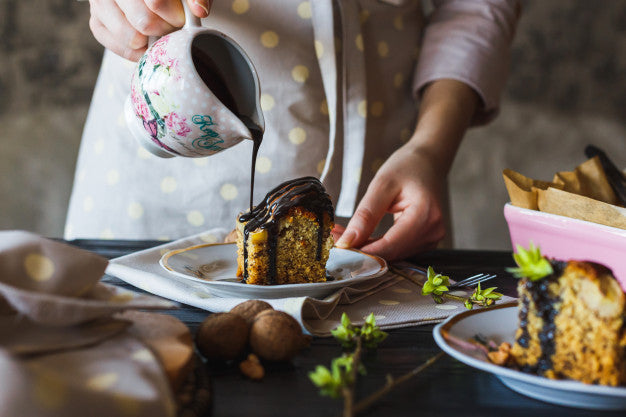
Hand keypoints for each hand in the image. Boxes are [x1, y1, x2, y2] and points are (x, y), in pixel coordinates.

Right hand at [88, 0, 211, 60]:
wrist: (150, 0)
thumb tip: (200, 10)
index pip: (155, 3)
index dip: (173, 16)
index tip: (180, 19)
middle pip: (144, 21)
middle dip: (164, 30)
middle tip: (171, 27)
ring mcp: (100, 3)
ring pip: (131, 37)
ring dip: (152, 41)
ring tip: (158, 32)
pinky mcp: (96, 23)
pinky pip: (120, 48)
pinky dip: (139, 52)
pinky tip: (147, 42)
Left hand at [335, 144, 446, 260]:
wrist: (427, 162)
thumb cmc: (407, 167)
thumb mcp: (381, 185)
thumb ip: (366, 215)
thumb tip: (348, 241)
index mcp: (425, 216)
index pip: (390, 246)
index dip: (362, 252)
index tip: (337, 248)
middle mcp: (432, 232)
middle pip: (390, 253)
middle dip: (360, 249)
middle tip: (334, 237)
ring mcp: (431, 239)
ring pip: (391, 254)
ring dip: (366, 248)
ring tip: (343, 233)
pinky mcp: (424, 241)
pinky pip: (396, 249)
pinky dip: (376, 245)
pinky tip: (360, 236)